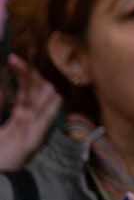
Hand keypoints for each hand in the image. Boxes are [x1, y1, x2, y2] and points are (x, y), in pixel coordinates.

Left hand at [0, 55, 61, 171]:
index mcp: (18, 117)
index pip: (26, 89)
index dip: (23, 73)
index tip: (13, 58)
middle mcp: (29, 120)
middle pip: (38, 92)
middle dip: (34, 74)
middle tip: (26, 59)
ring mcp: (33, 130)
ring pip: (46, 102)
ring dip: (44, 85)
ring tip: (38, 68)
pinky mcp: (34, 141)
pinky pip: (47, 120)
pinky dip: (52, 107)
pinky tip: (55, 93)